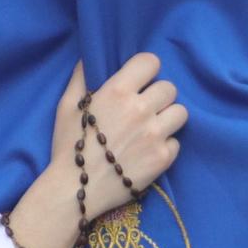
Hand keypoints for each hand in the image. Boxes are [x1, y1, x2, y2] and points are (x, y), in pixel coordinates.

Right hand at [5, 57, 187, 247]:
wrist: (75, 190)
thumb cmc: (68, 146)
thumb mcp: (66, 106)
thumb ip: (81, 77)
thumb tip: (90, 57)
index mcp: (117, 92)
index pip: (151, 62)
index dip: (146, 70)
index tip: (140, 81)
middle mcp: (140, 109)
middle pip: (170, 88)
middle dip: (158, 96)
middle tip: (145, 109)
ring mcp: (155, 135)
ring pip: (181, 113)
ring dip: (167, 118)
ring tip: (152, 129)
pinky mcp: (163, 158)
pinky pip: (176, 142)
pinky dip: (165, 146)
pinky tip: (148, 151)